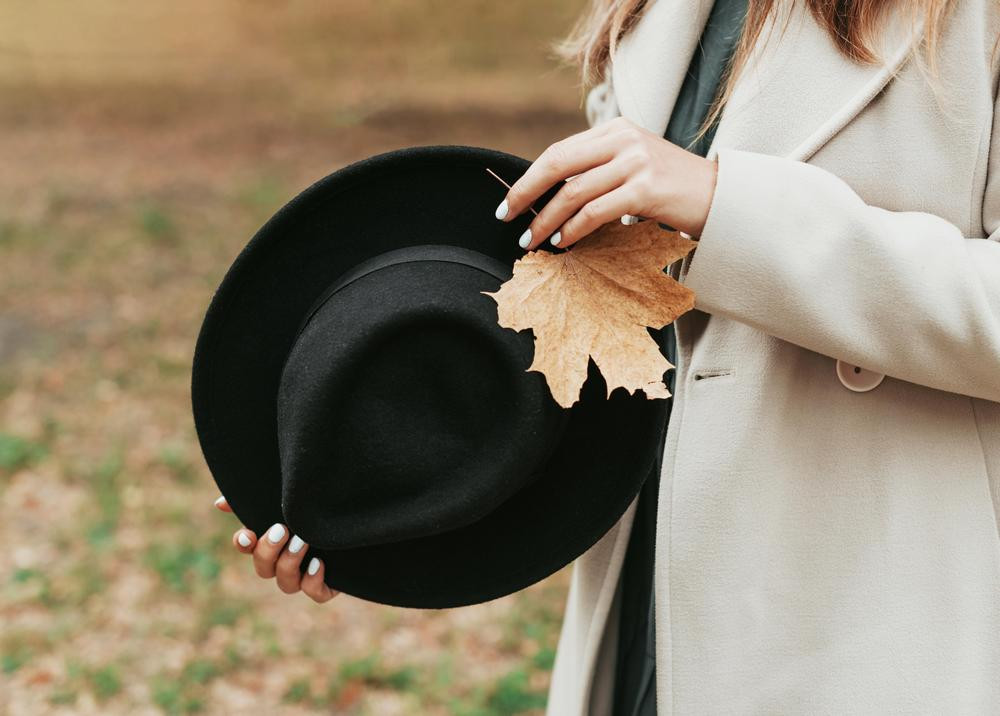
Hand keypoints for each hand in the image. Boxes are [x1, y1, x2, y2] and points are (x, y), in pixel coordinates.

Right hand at [214, 496, 339, 602]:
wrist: (357, 520)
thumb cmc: (315, 509)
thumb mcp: (286, 499)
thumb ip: (257, 498)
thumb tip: (221, 502)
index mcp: (270, 541)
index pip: (246, 547)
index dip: (242, 543)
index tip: (248, 533)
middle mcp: (283, 563)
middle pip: (263, 568)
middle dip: (268, 550)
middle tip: (282, 530)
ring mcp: (303, 576)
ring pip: (286, 584)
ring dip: (289, 563)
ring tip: (302, 541)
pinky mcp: (326, 586)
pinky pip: (314, 594)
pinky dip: (313, 581)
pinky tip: (319, 563)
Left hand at [495, 116, 717, 249]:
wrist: (720, 197)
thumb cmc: (673, 190)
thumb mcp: (634, 166)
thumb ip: (599, 171)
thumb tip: (552, 199)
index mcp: (616, 130)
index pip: (560, 151)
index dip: (530, 178)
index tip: (510, 202)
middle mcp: (623, 140)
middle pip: (558, 164)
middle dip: (526, 194)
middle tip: (507, 217)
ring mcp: (635, 162)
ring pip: (573, 193)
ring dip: (546, 221)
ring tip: (533, 240)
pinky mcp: (645, 189)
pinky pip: (595, 212)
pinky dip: (573, 229)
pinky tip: (563, 242)